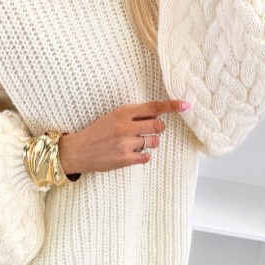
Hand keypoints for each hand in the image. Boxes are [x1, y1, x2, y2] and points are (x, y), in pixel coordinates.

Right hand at [58, 100, 189, 175]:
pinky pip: (147, 157)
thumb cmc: (97, 132)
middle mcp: (125, 126)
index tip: (186, 105)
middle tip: (149, 131)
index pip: (153, 107)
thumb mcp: (113, 117)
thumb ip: (133, 115)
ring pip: (154, 142)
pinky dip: (144, 156)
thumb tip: (157, 116)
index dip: (172, 106)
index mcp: (123, 112)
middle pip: (158, 126)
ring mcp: (126, 143)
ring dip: (150, 143)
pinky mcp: (125, 159)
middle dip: (158, 129)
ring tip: (136, 144)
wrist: (78, 150)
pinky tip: (133, 154)